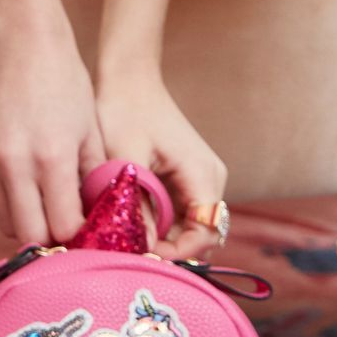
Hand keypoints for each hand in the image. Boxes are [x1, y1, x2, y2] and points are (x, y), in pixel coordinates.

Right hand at [0, 16, 101, 247]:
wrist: (23, 47)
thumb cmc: (65, 85)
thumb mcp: (91, 131)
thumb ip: (94, 178)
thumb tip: (97, 217)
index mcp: (52, 158)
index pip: (62, 226)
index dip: (77, 234)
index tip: (86, 227)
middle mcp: (15, 164)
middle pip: (29, 235)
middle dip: (50, 237)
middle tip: (65, 224)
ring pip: (5, 224)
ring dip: (26, 224)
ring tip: (45, 206)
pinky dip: (7, 208)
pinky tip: (25, 191)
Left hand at [94, 62, 227, 260]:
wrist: (128, 77)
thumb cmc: (125, 110)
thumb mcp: (127, 161)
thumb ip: (138, 206)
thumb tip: (141, 249)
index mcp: (203, 173)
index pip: (206, 233)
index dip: (178, 254)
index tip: (144, 259)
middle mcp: (211, 178)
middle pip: (202, 234)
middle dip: (171, 251)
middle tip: (132, 258)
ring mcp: (201, 177)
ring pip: (190, 227)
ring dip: (164, 240)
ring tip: (129, 245)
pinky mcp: (187, 177)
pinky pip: (180, 213)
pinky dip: (160, 225)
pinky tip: (133, 227)